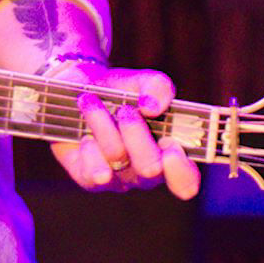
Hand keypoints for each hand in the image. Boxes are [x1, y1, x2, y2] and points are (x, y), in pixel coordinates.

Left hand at [48, 60, 199, 199]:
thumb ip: (158, 87)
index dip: (181, 171)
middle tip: (125, 110)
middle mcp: (146, 173)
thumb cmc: (119, 90)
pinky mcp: (89, 180)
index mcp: (169, 153)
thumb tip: (153, 107)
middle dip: (136, 132)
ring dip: (103, 124)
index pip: (186, 181)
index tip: (172, 148)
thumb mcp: (142, 81)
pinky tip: (85, 134)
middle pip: (150, 167)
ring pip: (117, 157)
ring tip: (90, 101)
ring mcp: (118, 179)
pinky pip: (91, 172)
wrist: (77, 91)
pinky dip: (88, 146)